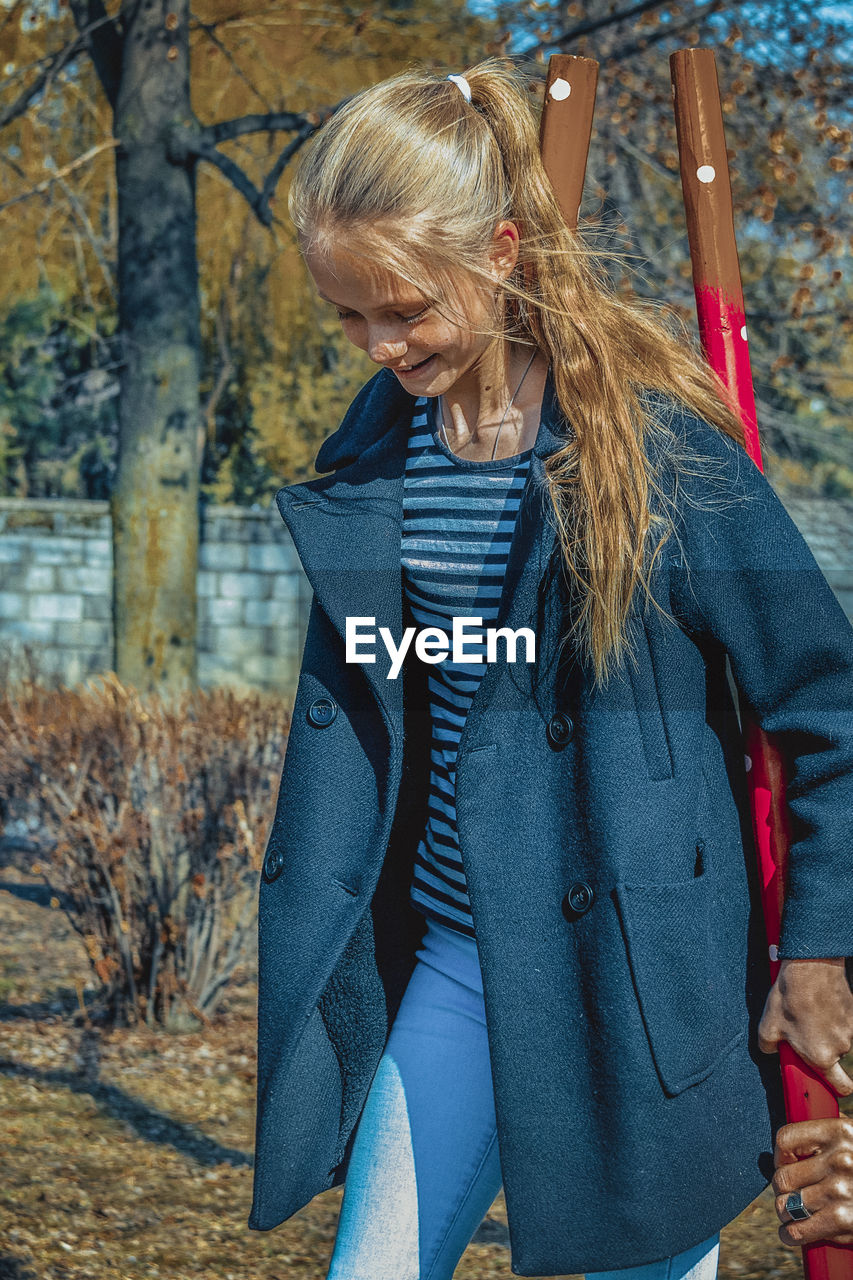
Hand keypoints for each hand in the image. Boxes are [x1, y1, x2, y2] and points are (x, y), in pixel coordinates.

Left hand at [758, 958, 852, 1095]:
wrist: (811, 967)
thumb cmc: (789, 997)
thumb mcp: (767, 1025)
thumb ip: (768, 1047)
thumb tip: (770, 1050)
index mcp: (821, 1057)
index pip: (841, 1086)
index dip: (838, 1087)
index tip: (833, 1084)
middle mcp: (840, 1047)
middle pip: (834, 1057)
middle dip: (821, 1048)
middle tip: (803, 1030)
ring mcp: (850, 1029)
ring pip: (838, 1037)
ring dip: (826, 1030)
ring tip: (808, 1012)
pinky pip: (843, 1020)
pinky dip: (833, 1014)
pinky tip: (818, 1002)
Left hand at [773, 1117, 852, 1246]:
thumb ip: (832, 1138)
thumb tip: (797, 1146)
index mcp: (839, 1132)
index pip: (786, 1139)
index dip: (781, 1155)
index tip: (785, 1163)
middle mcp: (838, 1159)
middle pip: (784, 1176)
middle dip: (783, 1189)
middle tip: (788, 1194)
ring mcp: (840, 1191)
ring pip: (788, 1205)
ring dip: (786, 1213)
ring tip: (789, 1214)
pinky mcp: (845, 1220)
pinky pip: (801, 1229)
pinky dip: (792, 1235)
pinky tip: (792, 1234)